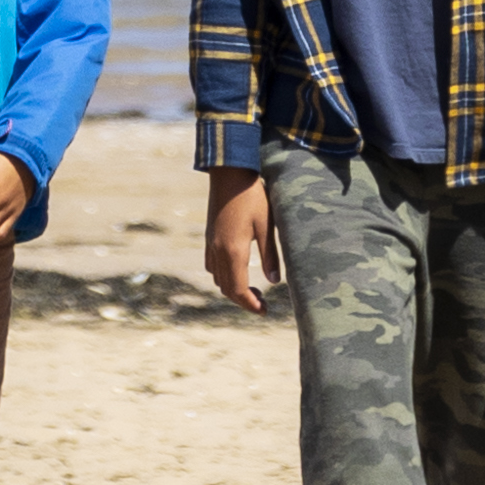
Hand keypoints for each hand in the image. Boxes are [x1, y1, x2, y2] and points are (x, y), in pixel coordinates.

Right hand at [203, 168, 279, 310]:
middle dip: (242, 300)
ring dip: (232, 289)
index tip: (264, 311)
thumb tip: (275, 282)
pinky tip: (236, 270)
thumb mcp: (267, 225)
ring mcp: (210, 243)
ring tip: (251, 289)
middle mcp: (218, 251)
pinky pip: (212, 265)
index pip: (238, 290)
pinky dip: (223, 276)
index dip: (250, 304)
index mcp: (233, 251)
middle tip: (262, 304)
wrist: (229, 172)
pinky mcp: (209, 236)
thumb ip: (270, 255)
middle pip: (226, 288)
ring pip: (217, 278)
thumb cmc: (252, 196)